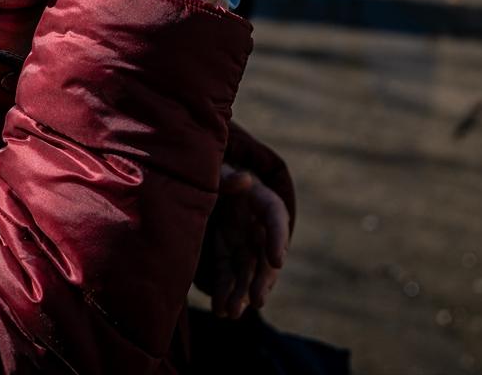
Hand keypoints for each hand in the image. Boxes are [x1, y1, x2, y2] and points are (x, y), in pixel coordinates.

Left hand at [198, 163, 289, 318]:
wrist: (203, 179)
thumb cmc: (214, 170)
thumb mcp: (218, 169)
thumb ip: (227, 177)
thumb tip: (243, 179)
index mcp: (261, 199)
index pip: (276, 217)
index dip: (278, 239)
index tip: (278, 260)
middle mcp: (258, 225)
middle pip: (264, 254)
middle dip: (261, 279)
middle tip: (256, 300)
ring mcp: (243, 242)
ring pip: (247, 271)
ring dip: (241, 293)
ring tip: (232, 312)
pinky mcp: (227, 253)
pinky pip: (228, 275)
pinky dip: (225, 292)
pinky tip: (220, 310)